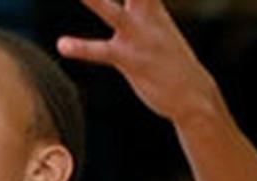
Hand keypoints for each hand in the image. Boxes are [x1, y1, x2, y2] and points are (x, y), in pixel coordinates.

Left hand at [57, 0, 218, 124]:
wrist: (194, 96)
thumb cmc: (170, 62)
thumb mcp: (157, 28)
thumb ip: (142, 8)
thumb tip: (134, 2)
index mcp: (152, 6)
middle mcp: (147, 15)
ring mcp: (139, 37)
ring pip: (111, 11)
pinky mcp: (131, 60)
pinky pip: (102, 52)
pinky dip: (82, 48)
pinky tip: (62, 44)